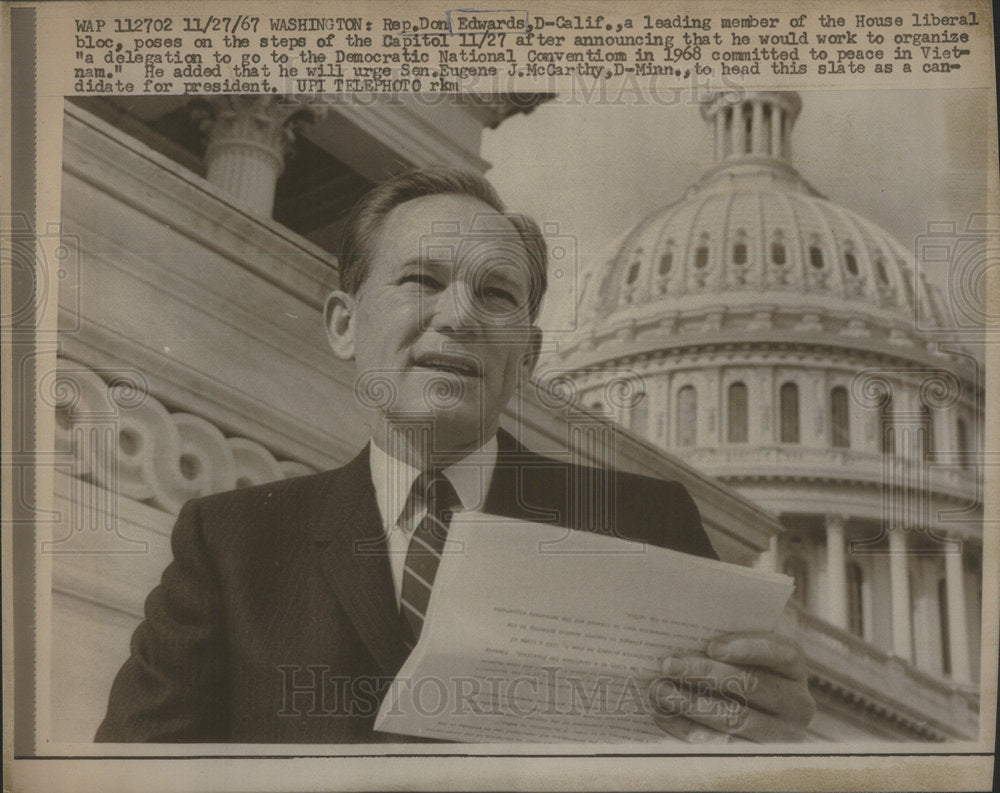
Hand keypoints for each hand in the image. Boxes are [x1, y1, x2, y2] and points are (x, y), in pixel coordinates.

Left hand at [649, 631, 815, 742]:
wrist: (759, 716)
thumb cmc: (743, 669)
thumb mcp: (745, 652)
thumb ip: (726, 643)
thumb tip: (689, 634)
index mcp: (794, 668)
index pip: (779, 653)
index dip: (746, 648)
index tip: (712, 646)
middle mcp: (797, 703)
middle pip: (750, 685)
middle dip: (705, 674)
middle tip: (668, 665)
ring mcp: (782, 735)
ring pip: (735, 717)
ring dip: (692, 703)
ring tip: (660, 691)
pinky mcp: (759, 758)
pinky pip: (722, 745)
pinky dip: (689, 729)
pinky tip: (665, 716)